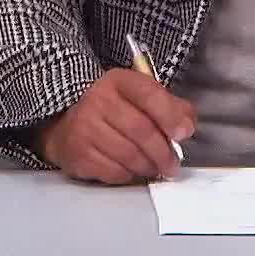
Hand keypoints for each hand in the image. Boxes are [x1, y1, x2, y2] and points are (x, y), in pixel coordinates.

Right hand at [36, 69, 195, 184]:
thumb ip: (170, 106)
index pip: (148, 94)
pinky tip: (132, 170)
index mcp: (118, 80)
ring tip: (154, 168)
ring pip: (129, 155)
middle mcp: (97, 100)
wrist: (67, 121)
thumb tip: (187, 126)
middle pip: (141, 131)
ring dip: (148, 167)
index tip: (184, 134)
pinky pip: (113, 172)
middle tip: (173, 165)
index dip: (170, 116)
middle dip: (163, 152)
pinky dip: (129, 175)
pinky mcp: (78, 154)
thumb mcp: (140, 96)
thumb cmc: (113, 109)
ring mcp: (84, 128)